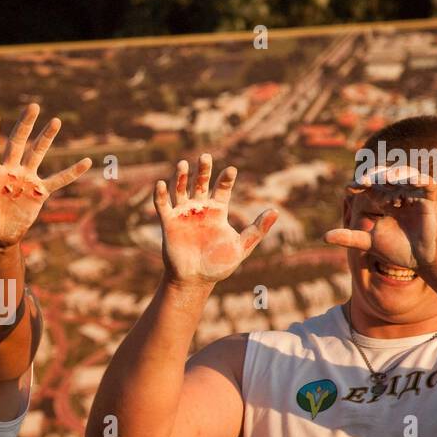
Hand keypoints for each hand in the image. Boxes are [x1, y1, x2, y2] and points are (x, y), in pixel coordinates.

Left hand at [0, 104, 91, 249]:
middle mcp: (9, 171)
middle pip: (17, 144)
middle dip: (25, 126)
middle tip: (33, 106)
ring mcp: (25, 180)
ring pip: (37, 155)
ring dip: (46, 140)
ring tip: (56, 121)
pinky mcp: (38, 194)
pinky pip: (57, 181)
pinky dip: (71, 173)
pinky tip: (87, 162)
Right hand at [154, 154, 276, 286]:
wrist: (195, 280)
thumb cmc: (219, 265)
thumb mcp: (241, 247)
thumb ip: (257, 229)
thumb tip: (276, 210)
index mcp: (218, 212)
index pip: (222, 188)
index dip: (226, 178)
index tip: (231, 170)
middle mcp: (200, 209)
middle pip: (200, 183)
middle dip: (203, 170)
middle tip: (205, 156)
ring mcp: (184, 214)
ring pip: (181, 189)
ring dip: (181, 177)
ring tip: (183, 165)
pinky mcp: (169, 222)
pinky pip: (163, 205)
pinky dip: (160, 194)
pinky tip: (161, 184)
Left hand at [323, 168, 436, 268]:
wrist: (421, 260)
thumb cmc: (396, 249)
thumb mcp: (369, 242)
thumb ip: (349, 238)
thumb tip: (324, 237)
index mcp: (383, 201)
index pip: (370, 187)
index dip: (360, 184)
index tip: (349, 187)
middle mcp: (398, 194)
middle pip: (386, 177)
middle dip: (375, 176)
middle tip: (363, 180)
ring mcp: (414, 194)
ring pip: (404, 176)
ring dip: (395, 174)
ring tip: (384, 179)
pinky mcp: (430, 197)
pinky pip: (425, 183)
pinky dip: (418, 179)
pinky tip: (408, 180)